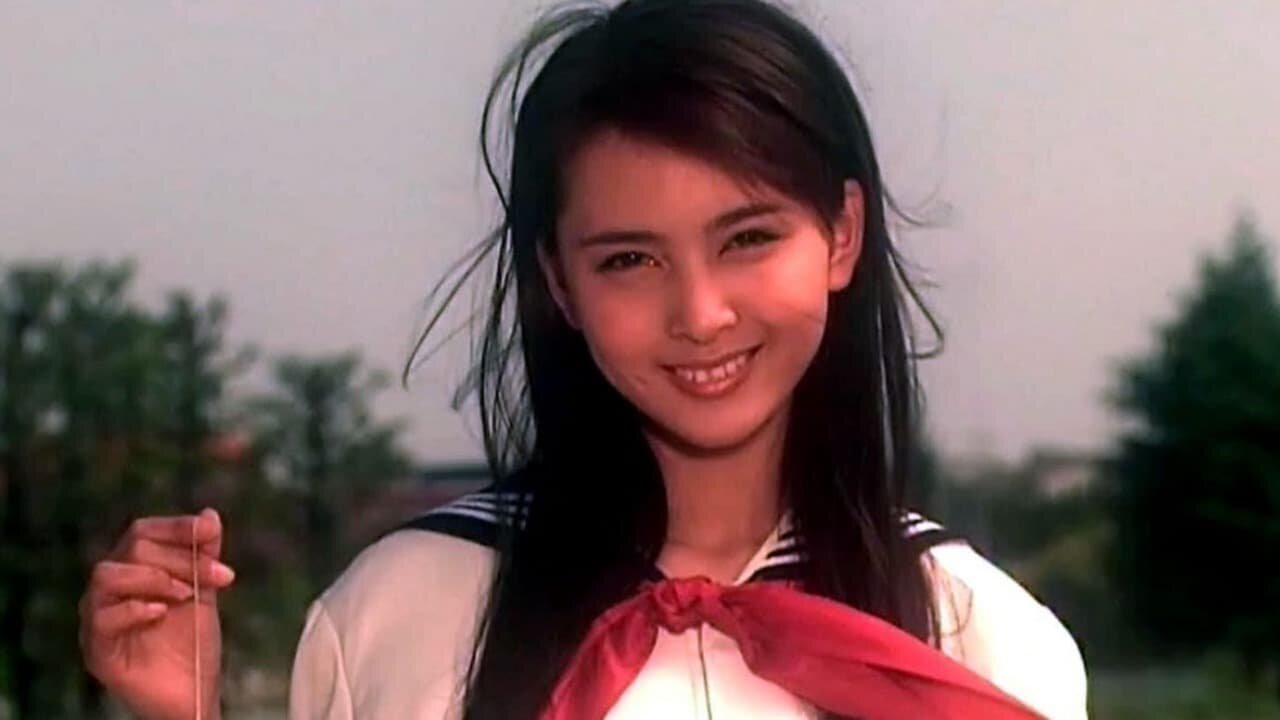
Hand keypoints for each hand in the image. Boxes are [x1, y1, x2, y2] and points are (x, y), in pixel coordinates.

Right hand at [79, 508, 234, 719]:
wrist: (193, 693)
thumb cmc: (192, 641)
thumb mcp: (205, 591)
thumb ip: (204, 554)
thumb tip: (209, 515)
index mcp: (134, 569)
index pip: (144, 532)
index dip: (176, 527)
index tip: (209, 533)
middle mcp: (110, 588)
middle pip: (133, 549)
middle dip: (181, 559)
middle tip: (217, 577)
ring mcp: (98, 618)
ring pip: (107, 575)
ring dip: (153, 578)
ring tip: (186, 594)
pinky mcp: (96, 649)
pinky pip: (101, 618)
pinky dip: (134, 609)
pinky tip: (161, 613)